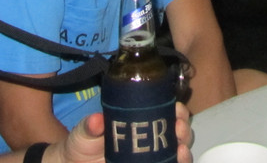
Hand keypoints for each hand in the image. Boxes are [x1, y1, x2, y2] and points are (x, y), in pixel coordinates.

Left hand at [46, 103, 192, 162]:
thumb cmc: (82, 145)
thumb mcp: (84, 133)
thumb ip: (88, 127)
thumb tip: (96, 120)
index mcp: (138, 119)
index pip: (164, 109)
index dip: (176, 108)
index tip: (178, 110)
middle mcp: (150, 136)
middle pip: (177, 129)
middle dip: (183, 127)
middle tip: (179, 129)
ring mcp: (151, 155)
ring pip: (178, 149)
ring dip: (184, 148)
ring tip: (181, 149)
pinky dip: (179, 162)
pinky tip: (179, 160)